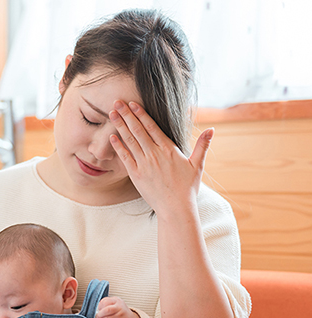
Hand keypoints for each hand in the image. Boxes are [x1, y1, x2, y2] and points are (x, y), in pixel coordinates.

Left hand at [96, 297, 148, 317]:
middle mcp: (118, 303)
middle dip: (100, 310)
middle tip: (99, 315)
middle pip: (105, 304)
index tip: (99, 310)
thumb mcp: (115, 307)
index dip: (100, 305)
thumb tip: (97, 310)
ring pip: (106, 311)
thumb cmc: (120, 315)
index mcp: (116, 299)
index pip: (105, 300)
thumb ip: (107, 306)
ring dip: (100, 315)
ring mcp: (120, 310)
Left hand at [109, 100, 213, 216]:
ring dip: (120, 126)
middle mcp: (154, 154)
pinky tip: (112, 137)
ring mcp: (144, 164)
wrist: (175, 208)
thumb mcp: (197, 165)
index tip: (133, 104)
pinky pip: (125, 158)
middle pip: (138, 130)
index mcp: (168, 149)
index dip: (141, 114)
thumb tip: (212, 129)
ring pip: (130, 141)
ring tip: (112, 114)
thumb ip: (203, 145)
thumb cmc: (187, 188)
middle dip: (127, 115)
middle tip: (117, 102)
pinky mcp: (136, 175)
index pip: (152, 127)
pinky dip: (118, 146)